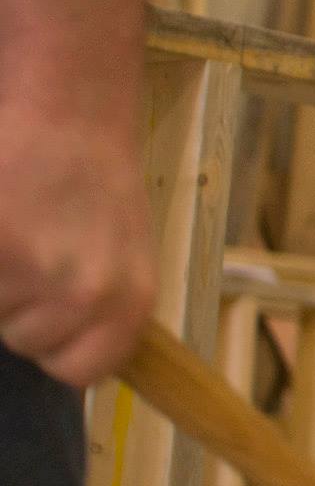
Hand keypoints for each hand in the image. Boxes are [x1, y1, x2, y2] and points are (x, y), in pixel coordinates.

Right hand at [0, 108, 155, 386]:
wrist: (75, 113)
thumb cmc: (96, 184)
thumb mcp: (126, 259)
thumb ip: (104, 312)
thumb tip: (72, 357)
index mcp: (130, 304)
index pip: (79, 372)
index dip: (57, 343)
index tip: (52, 304)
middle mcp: (87, 296)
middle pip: (26, 342)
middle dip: (21, 304)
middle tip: (35, 246)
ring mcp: (33, 271)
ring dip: (0, 280)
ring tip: (19, 231)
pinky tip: (6, 224)